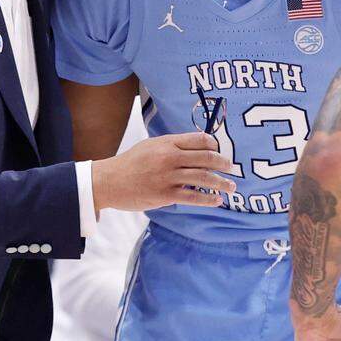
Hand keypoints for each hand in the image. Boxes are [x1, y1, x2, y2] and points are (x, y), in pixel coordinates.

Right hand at [91, 132, 236, 210]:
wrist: (108, 181)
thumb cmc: (130, 163)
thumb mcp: (150, 146)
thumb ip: (171, 145)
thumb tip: (194, 148)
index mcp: (167, 142)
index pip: (199, 140)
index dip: (214, 145)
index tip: (220, 151)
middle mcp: (170, 157)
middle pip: (206, 158)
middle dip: (223, 163)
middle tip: (232, 168)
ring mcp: (168, 176)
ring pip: (203, 178)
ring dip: (221, 183)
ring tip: (231, 186)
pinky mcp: (165, 194)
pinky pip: (193, 197)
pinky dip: (208, 199)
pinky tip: (217, 200)